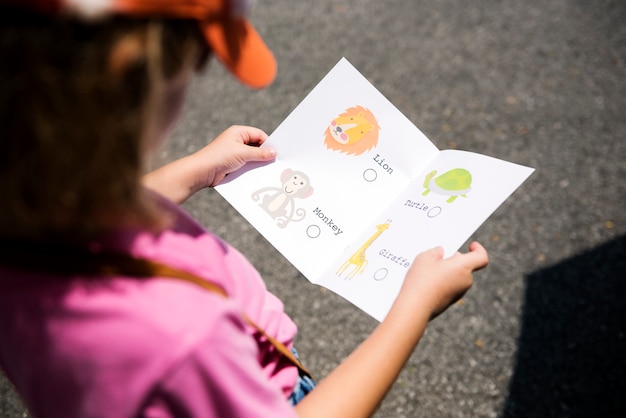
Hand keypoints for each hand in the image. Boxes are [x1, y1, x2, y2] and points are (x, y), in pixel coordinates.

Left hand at [142, 126, 275, 203]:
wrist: (202, 172)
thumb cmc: (220, 157)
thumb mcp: (243, 153)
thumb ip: (260, 153)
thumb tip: (273, 152)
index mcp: (238, 132)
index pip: (259, 135)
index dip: (268, 143)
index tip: (277, 153)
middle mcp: (236, 141)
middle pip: (256, 146)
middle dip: (264, 154)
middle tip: (275, 162)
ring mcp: (234, 153)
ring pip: (252, 157)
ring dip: (258, 163)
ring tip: (268, 170)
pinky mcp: (232, 164)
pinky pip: (246, 165)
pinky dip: (252, 169)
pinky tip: (258, 175)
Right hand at [396, 242, 488, 319]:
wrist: (415, 308)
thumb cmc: (421, 281)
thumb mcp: (425, 257)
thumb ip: (435, 251)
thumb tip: (440, 253)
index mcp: (463, 267)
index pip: (481, 258)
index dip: (478, 249)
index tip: (471, 245)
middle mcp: (465, 281)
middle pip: (465, 266)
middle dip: (453, 260)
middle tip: (438, 256)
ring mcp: (458, 293)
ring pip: (456, 277)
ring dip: (445, 271)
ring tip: (427, 269)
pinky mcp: (449, 302)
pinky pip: (448, 287)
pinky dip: (441, 282)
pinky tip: (425, 281)